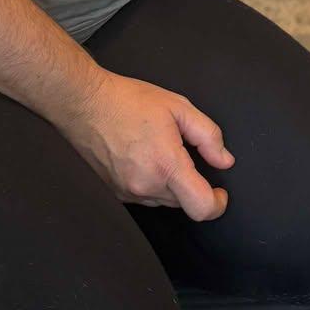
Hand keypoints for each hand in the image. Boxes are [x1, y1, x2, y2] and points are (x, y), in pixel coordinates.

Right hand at [61, 69, 233, 218]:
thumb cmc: (128, 101)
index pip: (201, 207)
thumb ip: (209, 136)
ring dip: (172, 184)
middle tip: (183, 153)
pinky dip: (153, 183)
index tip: (220, 193)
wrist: (85, 103)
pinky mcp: (115, 192)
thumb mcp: (179, 107)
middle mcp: (146, 185)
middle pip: (184, 203)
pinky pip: (145, 196)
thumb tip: (224, 160)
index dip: (217, 205)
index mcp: (166, 166)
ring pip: (165, 201)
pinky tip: (145, 158)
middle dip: (192, 184)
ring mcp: (128, 192)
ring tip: (160, 151)